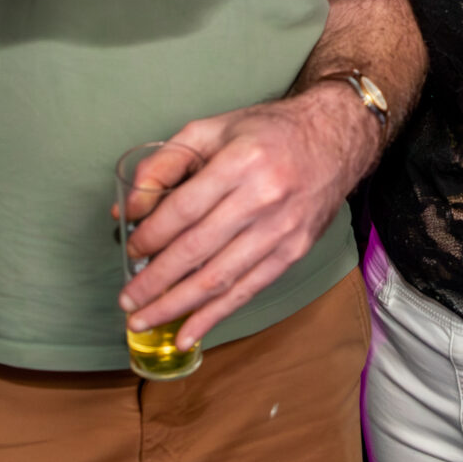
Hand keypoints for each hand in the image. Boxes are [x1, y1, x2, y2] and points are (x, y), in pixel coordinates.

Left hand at [119, 80, 375, 345]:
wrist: (335, 137)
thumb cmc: (268, 132)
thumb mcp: (213, 129)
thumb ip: (165, 162)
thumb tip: (129, 207)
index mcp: (240, 161)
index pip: (184, 209)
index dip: (151, 235)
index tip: (131, 249)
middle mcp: (264, 197)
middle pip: (197, 250)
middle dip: (155, 281)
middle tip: (127, 300)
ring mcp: (282, 229)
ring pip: (220, 278)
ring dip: (178, 305)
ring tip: (145, 321)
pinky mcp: (294, 251)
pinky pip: (248, 289)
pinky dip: (216, 315)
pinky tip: (189, 332)